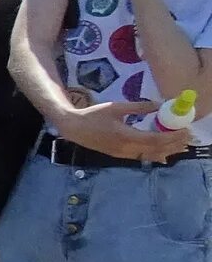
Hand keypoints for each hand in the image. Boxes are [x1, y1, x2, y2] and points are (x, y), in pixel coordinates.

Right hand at [49, 95, 186, 161]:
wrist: (74, 128)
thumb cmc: (93, 115)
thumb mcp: (116, 107)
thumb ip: (138, 107)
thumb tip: (159, 104)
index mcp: (126, 135)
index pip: (155, 139)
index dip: (172, 137)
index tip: (184, 130)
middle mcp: (126, 148)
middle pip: (156, 150)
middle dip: (174, 144)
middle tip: (189, 138)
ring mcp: (122, 153)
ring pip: (150, 155)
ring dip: (167, 151)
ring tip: (182, 147)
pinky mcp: (119, 154)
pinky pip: (141, 157)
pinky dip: (155, 156)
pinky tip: (164, 156)